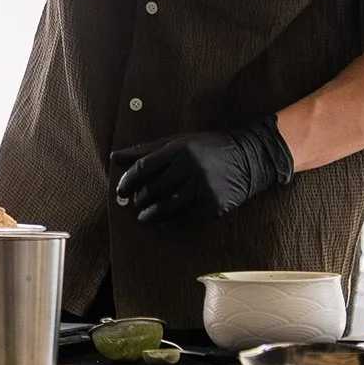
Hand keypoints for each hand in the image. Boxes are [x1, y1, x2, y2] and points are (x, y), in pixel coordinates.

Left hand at [110, 120, 295, 224]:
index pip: (144, 167)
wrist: (250, 157)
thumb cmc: (209, 148)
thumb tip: (114, 157)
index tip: (121, 191)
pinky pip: (185, 218)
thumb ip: (145, 151)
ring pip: (168, 206)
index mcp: (179, 148)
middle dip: (140, 200)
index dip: (128, 181)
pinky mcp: (213, 204)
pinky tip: (162, 222)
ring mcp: (203, 186)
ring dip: (151, 215)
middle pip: (154, 189)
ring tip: (144, 217)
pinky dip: (169, 222)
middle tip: (136, 204)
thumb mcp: (178, 142)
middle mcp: (190, 166)